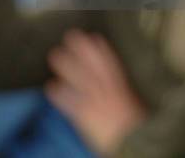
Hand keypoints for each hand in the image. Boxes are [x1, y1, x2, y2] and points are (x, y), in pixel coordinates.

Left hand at [46, 30, 145, 155]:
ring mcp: (94, 102)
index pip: (111, 63)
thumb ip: (122, 89)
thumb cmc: (134, 126)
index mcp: (120, 88)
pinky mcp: (85, 116)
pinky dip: (59, 95)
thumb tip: (115, 79)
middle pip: (91, 66)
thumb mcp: (132, 103)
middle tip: (69, 37)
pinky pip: (70, 103)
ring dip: (66, 66)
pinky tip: (50, 87)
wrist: (134, 147)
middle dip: (80, 50)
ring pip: (79, 79)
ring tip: (54, 55)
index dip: (101, 49)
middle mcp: (107, 91)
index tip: (93, 36)